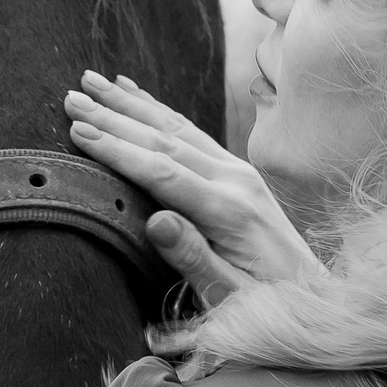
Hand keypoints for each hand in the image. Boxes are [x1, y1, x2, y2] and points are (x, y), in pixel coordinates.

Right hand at [65, 71, 324, 307]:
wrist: (314, 298)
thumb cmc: (265, 305)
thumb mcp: (229, 296)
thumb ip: (193, 258)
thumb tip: (156, 221)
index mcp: (230, 211)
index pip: (163, 172)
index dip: (119, 151)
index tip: (79, 131)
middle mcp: (236, 181)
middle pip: (165, 139)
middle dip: (115, 117)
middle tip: (71, 97)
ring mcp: (239, 172)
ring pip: (177, 128)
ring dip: (131, 104)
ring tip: (93, 81)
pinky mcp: (239, 173)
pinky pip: (192, 133)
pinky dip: (159, 110)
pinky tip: (136, 94)